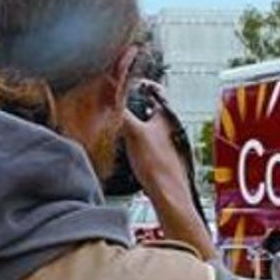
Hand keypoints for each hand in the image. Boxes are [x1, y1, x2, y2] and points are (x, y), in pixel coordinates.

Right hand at [120, 82, 215, 260]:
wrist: (169, 196)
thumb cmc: (158, 167)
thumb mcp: (133, 133)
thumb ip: (121, 114)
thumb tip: (108, 100)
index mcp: (167, 116)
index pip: (156, 91)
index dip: (141, 85)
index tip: (127, 83)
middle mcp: (170, 127)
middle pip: (150, 108)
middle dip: (133, 106)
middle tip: (117, 105)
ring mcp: (167, 142)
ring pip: (148, 126)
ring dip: (134, 124)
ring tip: (119, 126)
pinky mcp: (162, 157)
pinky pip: (147, 142)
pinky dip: (136, 140)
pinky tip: (126, 148)